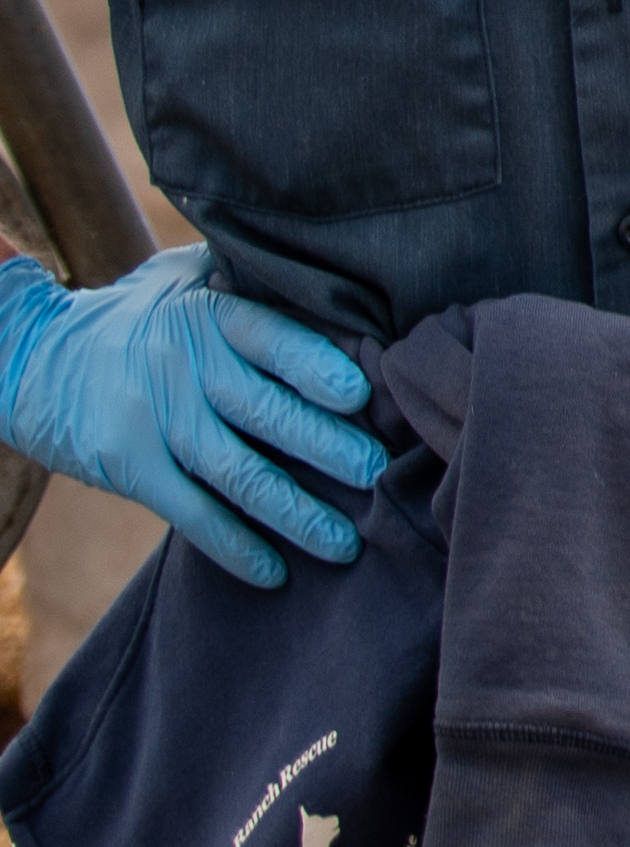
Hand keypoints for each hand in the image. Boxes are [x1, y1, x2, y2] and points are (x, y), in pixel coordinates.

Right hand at [0, 248, 383, 590]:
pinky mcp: (131, 467)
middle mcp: (187, 367)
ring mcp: (157, 421)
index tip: (361, 396)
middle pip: (266, 411)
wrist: (34, 355)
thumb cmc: (141, 315)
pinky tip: (274, 571)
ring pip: (237, 472)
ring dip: (295, 511)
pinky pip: (190, 512)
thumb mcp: (187, 278)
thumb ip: (251, 280)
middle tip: (378, 474)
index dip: (316, 366)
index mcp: (212, 314)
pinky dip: (233, 545)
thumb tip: (337, 275)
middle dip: (328, 447)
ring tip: (345, 541)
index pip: (272, 338)